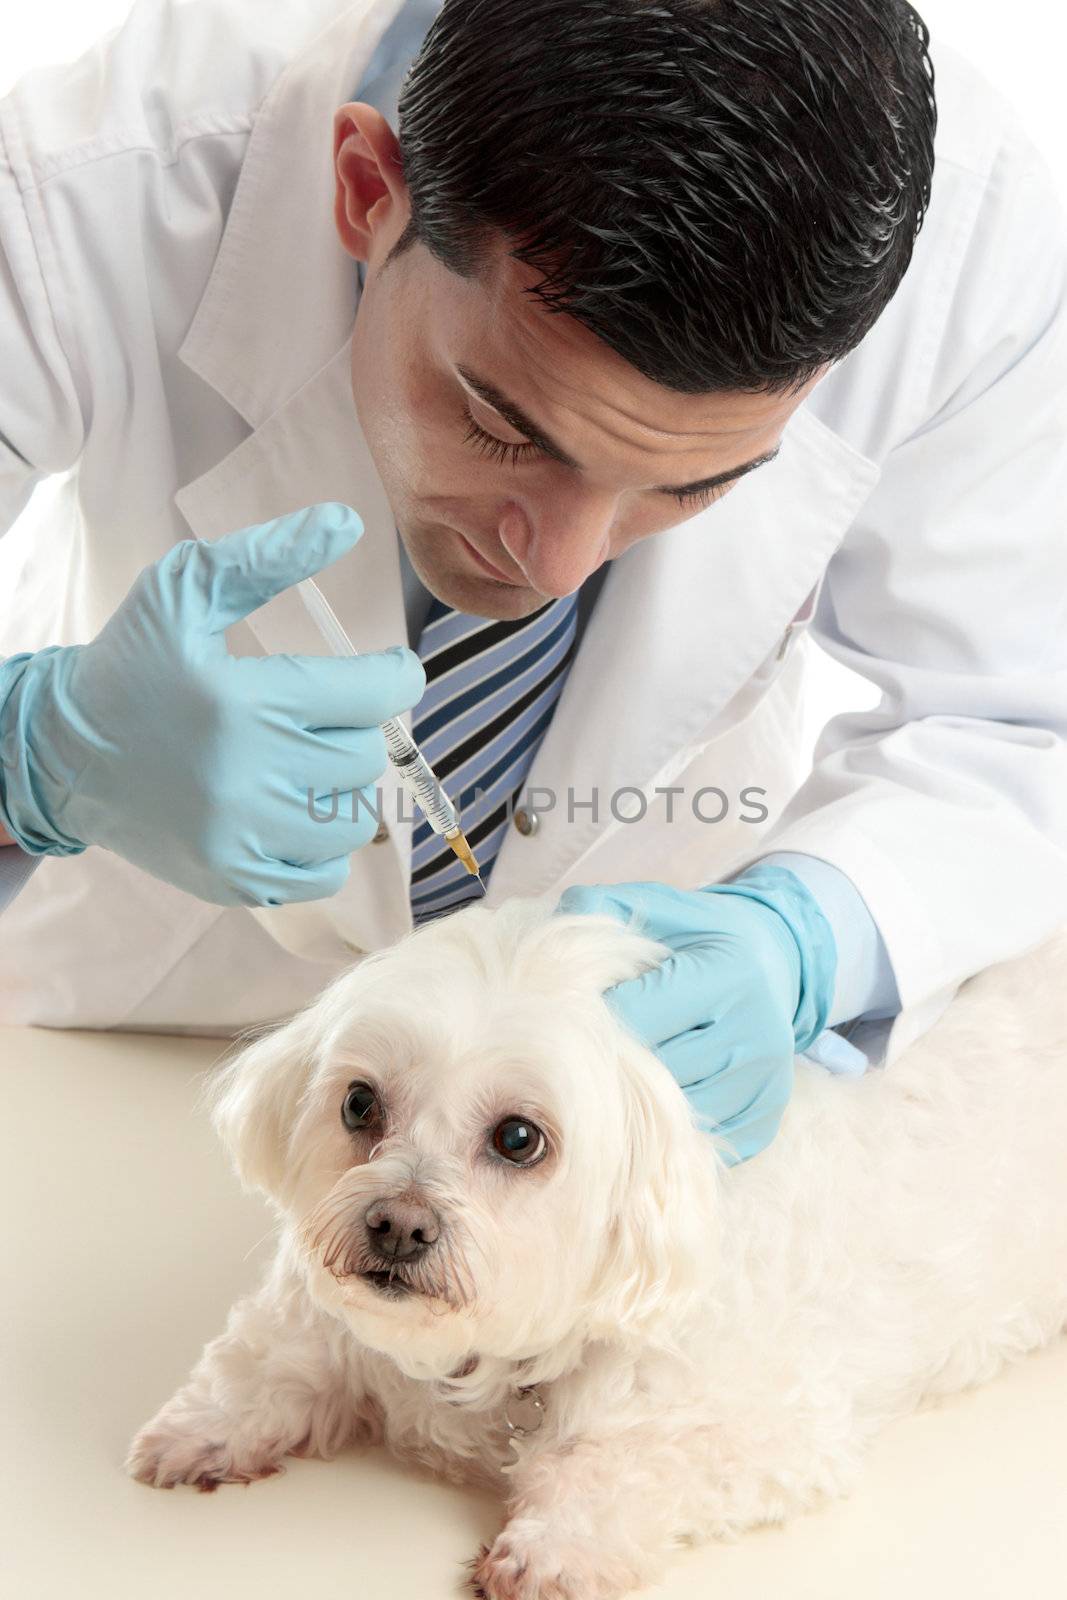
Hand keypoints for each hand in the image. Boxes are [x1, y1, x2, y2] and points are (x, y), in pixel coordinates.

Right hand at [0, 503, 425, 906]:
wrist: (62, 755)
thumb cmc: (132, 665)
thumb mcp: (184, 591)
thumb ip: (266, 556)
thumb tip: (345, 523)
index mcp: (242, 700)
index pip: (375, 694)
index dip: (396, 677)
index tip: (388, 672)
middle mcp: (246, 776)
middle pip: (365, 757)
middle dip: (353, 731)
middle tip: (316, 717)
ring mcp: (241, 838)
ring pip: (354, 819)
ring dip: (340, 789)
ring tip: (300, 764)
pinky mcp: (233, 880)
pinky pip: (328, 873)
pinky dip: (320, 844)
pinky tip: (287, 811)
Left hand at [556, 866, 836, 1164]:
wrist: (779, 961)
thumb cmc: (705, 934)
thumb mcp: (665, 907)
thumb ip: (606, 908)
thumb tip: (549, 943)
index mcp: (730, 973)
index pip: (642, 1013)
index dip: (595, 1016)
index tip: (563, 1014)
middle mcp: (755, 1031)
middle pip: (657, 1069)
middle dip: (607, 1064)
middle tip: (569, 1055)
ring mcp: (764, 1081)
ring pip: (674, 1114)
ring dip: (632, 1105)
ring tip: (600, 1082)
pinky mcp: (764, 1117)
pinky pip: (698, 1142)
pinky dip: (664, 1132)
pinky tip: (642, 1108)